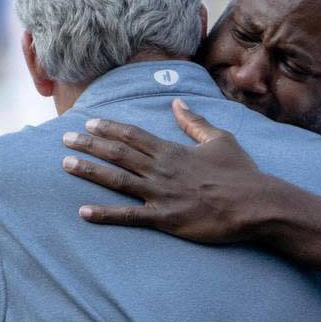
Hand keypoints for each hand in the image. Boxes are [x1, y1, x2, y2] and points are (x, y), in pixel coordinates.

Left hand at [61, 98, 288, 243]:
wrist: (255, 204)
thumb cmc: (241, 173)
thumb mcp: (220, 140)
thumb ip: (194, 122)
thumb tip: (176, 103)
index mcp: (173, 150)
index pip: (133, 135)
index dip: (108, 129)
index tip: (88, 124)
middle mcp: (161, 169)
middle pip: (118, 153)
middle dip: (89, 145)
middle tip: (65, 139)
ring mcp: (161, 194)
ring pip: (117, 179)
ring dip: (89, 171)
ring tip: (65, 165)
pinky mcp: (165, 218)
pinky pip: (129, 216)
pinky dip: (105, 214)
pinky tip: (84, 212)